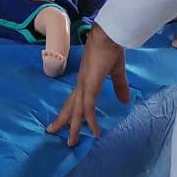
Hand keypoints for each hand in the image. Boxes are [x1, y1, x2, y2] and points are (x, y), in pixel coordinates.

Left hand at [47, 27, 129, 146]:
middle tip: (51, 132)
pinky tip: (94, 131)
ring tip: (70, 141)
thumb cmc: (111, 48)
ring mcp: (84, 84)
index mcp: (86, 79)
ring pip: (76, 109)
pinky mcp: (90, 84)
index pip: (75, 98)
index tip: (67, 120)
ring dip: (73, 126)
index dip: (71, 110)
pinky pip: (89, 106)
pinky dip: (90, 119)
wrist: (109, 34)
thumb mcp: (116, 71)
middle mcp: (82, 83)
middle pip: (70, 105)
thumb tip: (124, 101)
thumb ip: (119, 86)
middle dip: (62, 120)